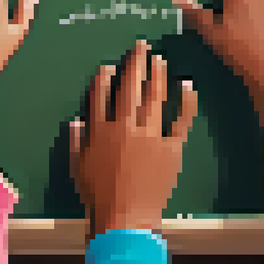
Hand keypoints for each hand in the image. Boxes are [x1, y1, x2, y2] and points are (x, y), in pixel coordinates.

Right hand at [70, 40, 198, 237]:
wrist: (125, 216)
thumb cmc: (97, 194)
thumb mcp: (77, 165)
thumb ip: (76, 139)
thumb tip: (77, 119)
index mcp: (100, 131)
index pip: (101, 97)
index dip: (105, 78)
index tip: (109, 64)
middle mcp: (125, 127)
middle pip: (130, 89)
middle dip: (135, 65)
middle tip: (141, 46)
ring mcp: (150, 136)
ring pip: (154, 98)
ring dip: (157, 75)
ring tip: (159, 59)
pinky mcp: (171, 148)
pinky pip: (181, 121)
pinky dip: (186, 102)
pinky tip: (187, 86)